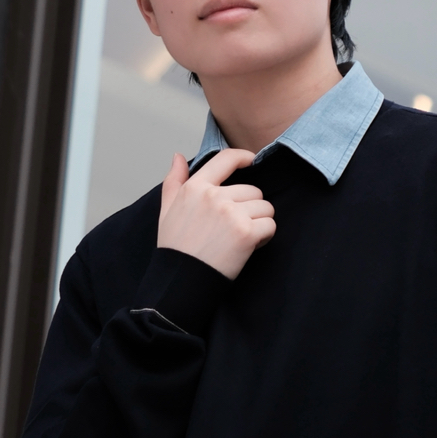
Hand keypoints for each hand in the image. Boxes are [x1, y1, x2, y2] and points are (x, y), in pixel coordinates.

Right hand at [158, 148, 275, 279]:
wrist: (180, 280)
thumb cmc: (175, 247)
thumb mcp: (166, 210)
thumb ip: (174, 180)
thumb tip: (179, 156)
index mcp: (195, 188)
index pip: (226, 159)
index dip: (243, 157)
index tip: (252, 161)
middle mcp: (214, 196)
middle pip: (253, 190)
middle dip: (250, 208)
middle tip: (234, 228)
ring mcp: (231, 213)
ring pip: (265, 207)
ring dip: (259, 223)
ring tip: (239, 238)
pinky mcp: (246, 232)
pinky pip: (270, 225)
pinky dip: (264, 237)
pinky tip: (247, 247)